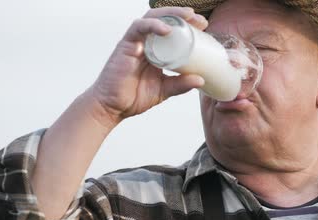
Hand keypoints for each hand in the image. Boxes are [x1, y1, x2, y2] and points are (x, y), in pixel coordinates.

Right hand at [87, 7, 207, 127]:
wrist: (113, 107)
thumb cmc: (134, 96)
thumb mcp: (164, 90)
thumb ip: (180, 84)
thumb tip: (201, 80)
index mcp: (156, 51)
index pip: (172, 31)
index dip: (188, 25)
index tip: (204, 27)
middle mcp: (146, 42)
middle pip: (164, 19)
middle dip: (182, 15)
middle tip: (200, 20)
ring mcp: (135, 42)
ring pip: (152, 18)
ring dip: (170, 14)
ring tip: (187, 16)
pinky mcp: (125, 45)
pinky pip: (138, 28)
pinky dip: (152, 25)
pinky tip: (166, 28)